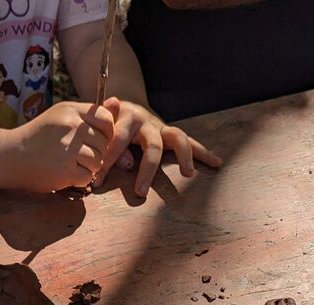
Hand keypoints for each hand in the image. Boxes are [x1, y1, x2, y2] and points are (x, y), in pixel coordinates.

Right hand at [2, 101, 114, 191]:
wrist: (10, 155)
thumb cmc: (39, 137)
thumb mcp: (62, 116)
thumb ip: (89, 114)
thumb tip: (117, 103)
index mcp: (71, 110)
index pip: (106, 119)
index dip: (106, 132)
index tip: (95, 139)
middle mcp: (71, 126)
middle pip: (103, 143)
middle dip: (94, 152)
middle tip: (76, 155)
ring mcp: (68, 148)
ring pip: (98, 161)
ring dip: (88, 167)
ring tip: (71, 164)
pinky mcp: (65, 169)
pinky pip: (87, 176)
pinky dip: (79, 179)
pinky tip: (65, 173)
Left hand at [95, 97, 222, 197]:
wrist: (121, 104)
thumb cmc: (107, 122)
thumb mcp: (101, 128)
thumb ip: (110, 145)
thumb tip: (129, 164)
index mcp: (125, 116)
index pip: (117, 140)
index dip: (106, 161)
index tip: (97, 181)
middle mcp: (146, 120)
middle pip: (152, 145)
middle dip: (147, 171)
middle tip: (140, 193)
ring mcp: (161, 127)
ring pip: (178, 138)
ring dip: (185, 156)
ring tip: (189, 174)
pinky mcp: (171, 134)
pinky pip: (190, 142)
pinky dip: (203, 152)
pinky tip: (217, 162)